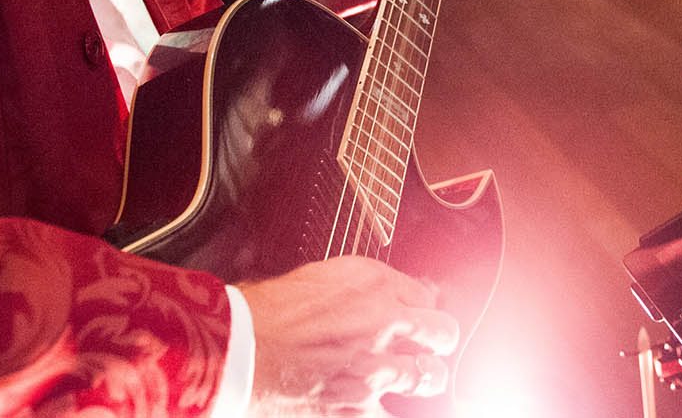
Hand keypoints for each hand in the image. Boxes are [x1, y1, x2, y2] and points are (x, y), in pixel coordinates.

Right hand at [241, 256, 458, 415]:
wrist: (238, 347)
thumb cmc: (265, 310)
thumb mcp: (320, 277)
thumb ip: (360, 285)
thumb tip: (389, 289)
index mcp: (374, 286)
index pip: (427, 295)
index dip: (423, 305)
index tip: (420, 311)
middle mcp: (384, 326)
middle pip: (443, 333)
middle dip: (438, 339)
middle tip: (431, 343)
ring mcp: (375, 371)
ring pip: (429, 377)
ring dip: (424, 376)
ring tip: (417, 377)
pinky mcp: (356, 408)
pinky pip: (391, 416)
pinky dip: (388, 409)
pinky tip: (384, 405)